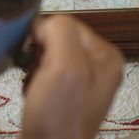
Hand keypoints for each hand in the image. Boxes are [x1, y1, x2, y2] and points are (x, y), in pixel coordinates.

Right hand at [18, 16, 123, 138]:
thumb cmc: (59, 114)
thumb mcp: (66, 65)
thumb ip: (60, 31)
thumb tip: (42, 23)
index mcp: (107, 55)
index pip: (69, 23)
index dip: (46, 34)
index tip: (35, 54)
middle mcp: (99, 68)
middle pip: (58, 39)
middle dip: (39, 52)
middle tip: (36, 73)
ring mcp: (82, 85)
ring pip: (48, 56)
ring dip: (34, 67)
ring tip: (33, 85)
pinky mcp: (65, 99)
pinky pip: (44, 75)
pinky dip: (32, 81)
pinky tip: (31, 93)